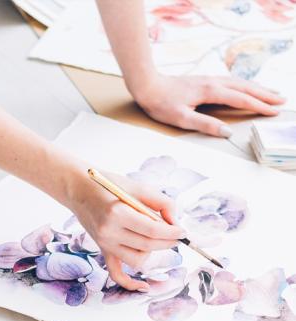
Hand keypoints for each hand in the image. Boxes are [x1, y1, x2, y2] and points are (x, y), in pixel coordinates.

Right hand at [67, 170, 184, 290]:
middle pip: (147, 246)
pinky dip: (129, 283)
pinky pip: (116, 274)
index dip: (172, 232)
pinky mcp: (103, 250)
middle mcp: (109, 232)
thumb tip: (176, 222)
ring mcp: (105, 244)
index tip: (183, 231)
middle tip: (178, 236)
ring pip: (137, 260)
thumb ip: (162, 202)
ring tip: (155, 239)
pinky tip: (144, 287)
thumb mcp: (138, 187)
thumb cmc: (109, 185)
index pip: (153, 230)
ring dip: (152, 252)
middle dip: (168, 242)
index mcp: (117, 214)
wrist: (79, 190)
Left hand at [130, 73, 283, 136]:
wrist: (148, 86)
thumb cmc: (161, 104)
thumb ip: (205, 124)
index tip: (273, 111)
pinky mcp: (204, 80)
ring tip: (271, 93)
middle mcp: (213, 82)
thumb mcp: (181, 119)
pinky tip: (246, 88)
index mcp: (210, 92)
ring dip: (257, 88)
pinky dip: (244, 85)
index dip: (259, 106)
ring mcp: (209, 80)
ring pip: (239, 82)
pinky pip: (231, 82)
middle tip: (282, 101)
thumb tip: (226, 131)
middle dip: (265, 94)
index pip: (241, 99)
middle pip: (245, 88)